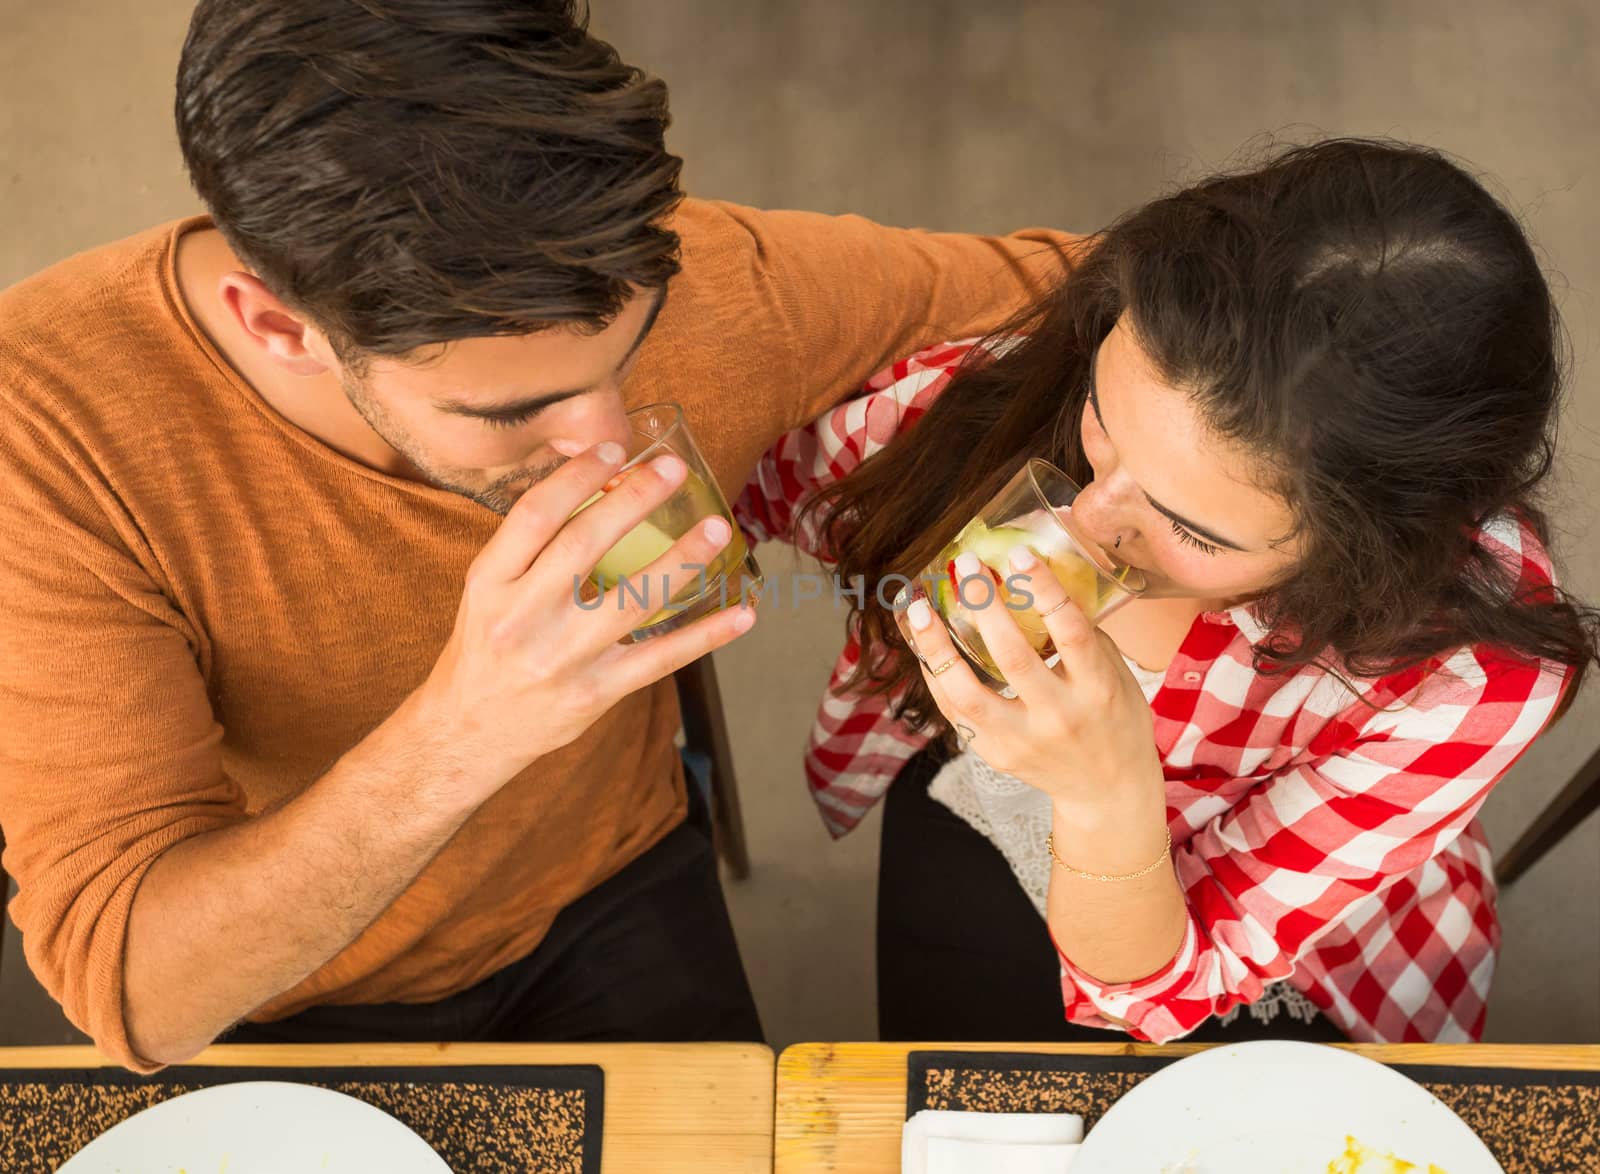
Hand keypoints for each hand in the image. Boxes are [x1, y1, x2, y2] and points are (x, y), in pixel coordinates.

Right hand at [415, 441, 755, 798]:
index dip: (579, 477)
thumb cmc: (487, 646)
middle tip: (674, 470)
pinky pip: (660, 659)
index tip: (616, 449)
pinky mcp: (594, 694)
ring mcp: (560, 659)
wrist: (468, 731)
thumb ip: (533, 546)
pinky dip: (706, 635)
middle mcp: (521, 618)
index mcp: (490, 582)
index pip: (536, 515)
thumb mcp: (489, 590)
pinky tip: (743, 614)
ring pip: (632, 601)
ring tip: (719, 529)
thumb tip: (598, 484)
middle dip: (634, 501)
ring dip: (682, 560)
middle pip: (584, 546)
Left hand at [905, 544, 1161, 811]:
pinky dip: (935, 677)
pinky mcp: (996, 755)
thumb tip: (1037, 582)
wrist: (1108, 790)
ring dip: (937, 648)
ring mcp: (1023, 740)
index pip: (1070, 631)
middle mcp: (1059, 716)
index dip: (1043, 589)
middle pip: (1012, 657)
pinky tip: (923, 646)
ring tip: (918, 610)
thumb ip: (1082, 634)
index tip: (1018, 554)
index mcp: (1097, 688)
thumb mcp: (1116, 674)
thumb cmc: (1115, 718)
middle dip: (984, 606)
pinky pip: (955, 713)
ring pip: (967, 693)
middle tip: (964, 565)